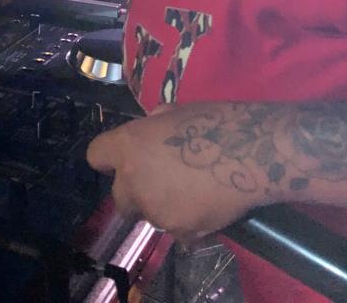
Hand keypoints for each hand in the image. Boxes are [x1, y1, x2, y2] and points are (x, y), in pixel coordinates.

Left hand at [86, 104, 270, 242]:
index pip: (96, 155)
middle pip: (119, 198)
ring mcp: (155, 210)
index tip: (121, 162)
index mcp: (128, 146)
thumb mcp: (173, 113)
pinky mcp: (179, 231)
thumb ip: (151, 128)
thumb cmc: (213, 123)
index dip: (108, 160)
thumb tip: (149, 134)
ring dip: (164, 208)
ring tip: (193, 194)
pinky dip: (188, 225)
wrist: (250, 153)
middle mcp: (133, 181)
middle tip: (161, 185)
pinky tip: (207, 208)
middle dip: (135, 194)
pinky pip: (177, 232)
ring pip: (150, 216)